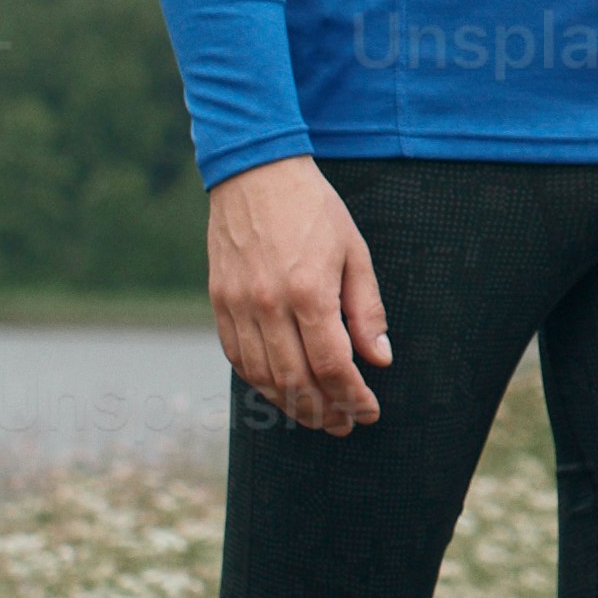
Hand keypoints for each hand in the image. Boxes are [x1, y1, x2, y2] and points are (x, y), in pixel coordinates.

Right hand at [207, 157, 392, 433]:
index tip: (368, 411)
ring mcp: (238, 305)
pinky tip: (281, 389)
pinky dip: (260, 382)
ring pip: (262, 377)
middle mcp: (268, 304)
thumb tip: (378, 359)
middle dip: (324, 411)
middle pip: (296, 381)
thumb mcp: (354, 252)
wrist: (256, 173)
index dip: (353, 397)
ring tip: (317, 416)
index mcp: (309, 291)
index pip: (333, 365)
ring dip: (291, 406)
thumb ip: (366, 310)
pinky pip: (237, 357)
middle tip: (344, 425)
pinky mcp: (219, 301)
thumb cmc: (314, 209)